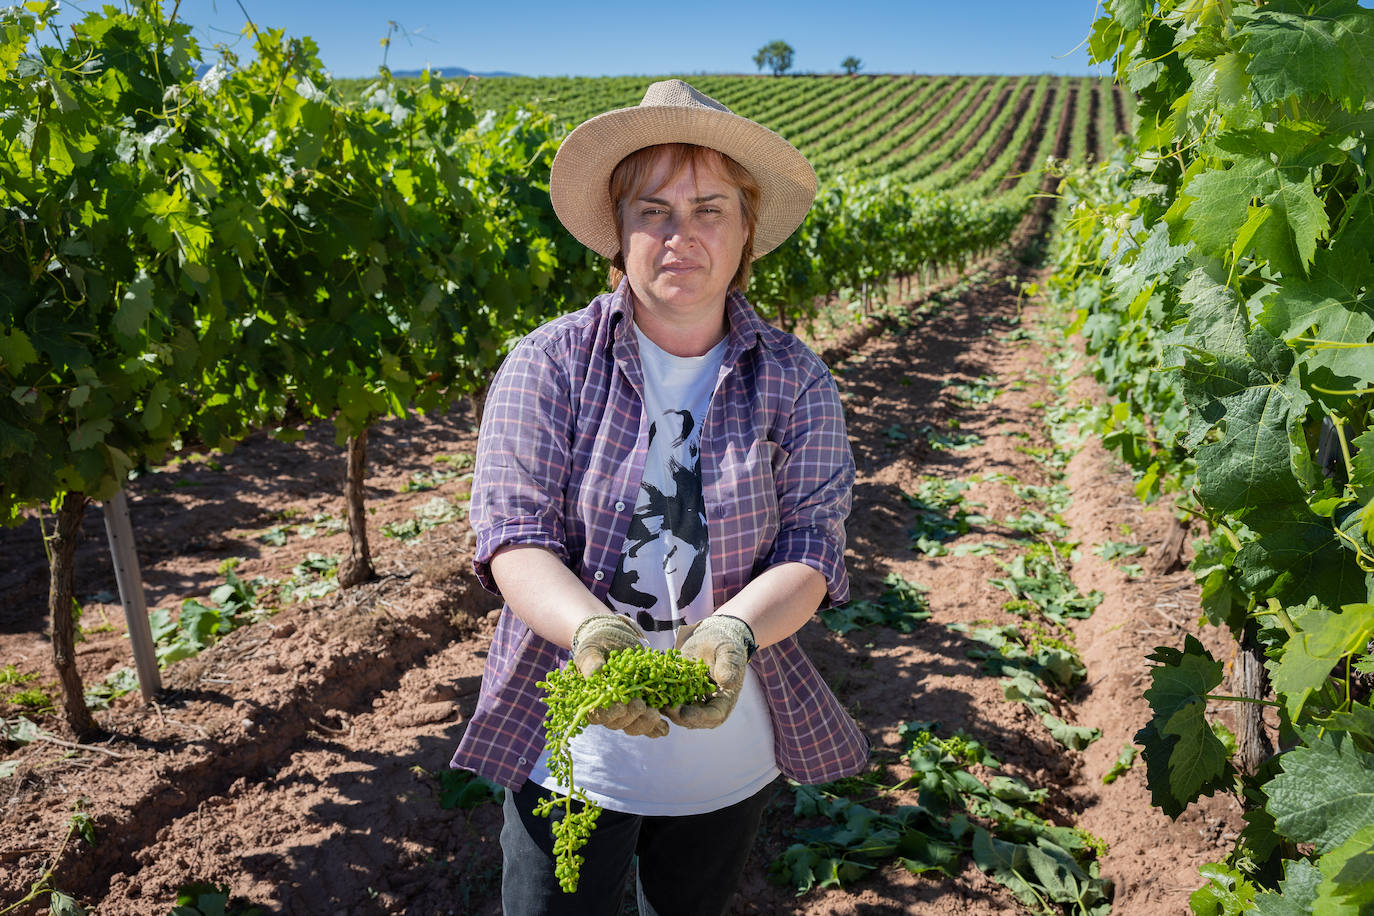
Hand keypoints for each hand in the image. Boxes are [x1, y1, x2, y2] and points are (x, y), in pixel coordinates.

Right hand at [570, 614, 667, 737]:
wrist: (614, 641)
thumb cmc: (597, 645)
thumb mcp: (591, 649)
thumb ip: (591, 661)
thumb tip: (596, 671)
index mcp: (591, 699)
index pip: (597, 714)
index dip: (609, 714)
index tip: (621, 706)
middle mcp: (608, 709)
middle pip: (618, 723)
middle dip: (631, 717)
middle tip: (642, 706)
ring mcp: (626, 710)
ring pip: (634, 725)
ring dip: (646, 722)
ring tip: (656, 715)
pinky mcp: (642, 706)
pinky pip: (648, 722)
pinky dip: (657, 726)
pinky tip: (665, 727)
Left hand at [663, 615, 754, 728]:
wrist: (711, 637)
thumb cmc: (724, 645)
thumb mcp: (729, 653)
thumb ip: (728, 666)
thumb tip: (727, 683)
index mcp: (723, 701)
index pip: (713, 717)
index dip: (698, 717)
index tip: (683, 713)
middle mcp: (707, 707)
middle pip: (692, 719)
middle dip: (676, 715)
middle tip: (663, 707)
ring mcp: (691, 702)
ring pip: (677, 712)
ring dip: (664, 708)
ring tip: (652, 699)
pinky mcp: (678, 693)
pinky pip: (668, 698)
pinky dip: (658, 696)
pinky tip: (647, 689)